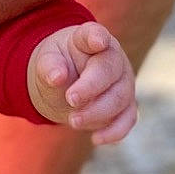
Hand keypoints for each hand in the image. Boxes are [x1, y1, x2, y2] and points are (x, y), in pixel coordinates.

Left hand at [27, 22, 135, 144]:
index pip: (94, 35)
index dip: (96, 38)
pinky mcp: (127, 104)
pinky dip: (115, 131)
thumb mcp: (46, 61)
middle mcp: (112, 57)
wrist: (66, 82)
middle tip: (70, 99)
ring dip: (98, 113)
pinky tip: (96, 139)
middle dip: (90, 88)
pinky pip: (128, 118)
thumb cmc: (58, 65)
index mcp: (89, 39)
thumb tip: (57, 77)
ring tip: (73, 121)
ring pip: (120, 98)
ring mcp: (123, 81)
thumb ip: (49, 66)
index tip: (97, 42)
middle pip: (109, 71)